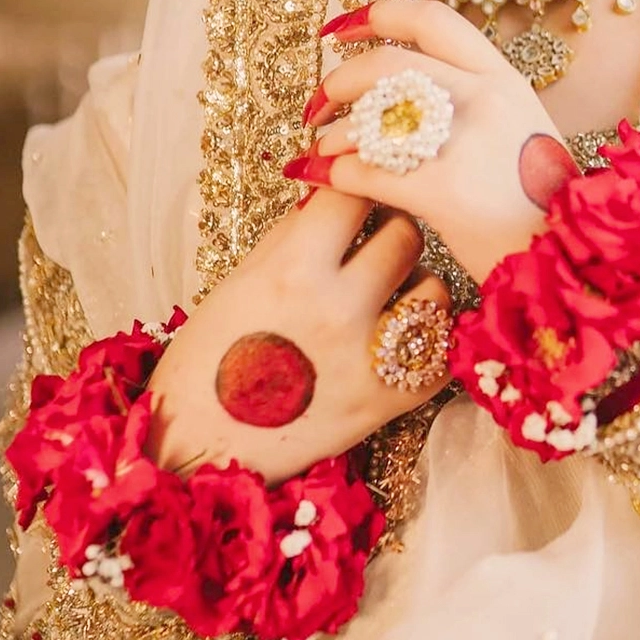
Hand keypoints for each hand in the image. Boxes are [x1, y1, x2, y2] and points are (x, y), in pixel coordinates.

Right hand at [145, 188, 449, 483]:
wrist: (201, 449)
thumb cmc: (208, 361)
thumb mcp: (240, 281)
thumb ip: (294, 235)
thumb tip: (334, 195)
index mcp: (293, 270)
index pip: (354, 195)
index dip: (353, 189)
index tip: (351, 199)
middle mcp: (339, 309)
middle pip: (404, 234)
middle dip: (388, 232)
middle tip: (370, 246)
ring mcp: (372, 357)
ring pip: (433, 288)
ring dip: (414, 284)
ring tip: (384, 297)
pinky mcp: (392, 401)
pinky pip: (439, 348)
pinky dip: (425, 338)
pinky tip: (396, 338)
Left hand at [294, 0, 581, 283]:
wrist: (570, 262)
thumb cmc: (540, 208)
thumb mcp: (521, 134)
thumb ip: (475, 106)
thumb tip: (408, 96)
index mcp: (505, 79)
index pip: (431, 19)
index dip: (377, 15)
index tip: (339, 30)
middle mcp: (488, 98)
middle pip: (388, 63)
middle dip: (340, 80)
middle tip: (319, 104)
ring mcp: (467, 141)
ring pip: (372, 115)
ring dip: (333, 132)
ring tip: (322, 149)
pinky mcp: (444, 190)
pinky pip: (365, 170)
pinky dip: (332, 175)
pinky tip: (317, 181)